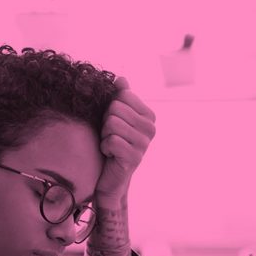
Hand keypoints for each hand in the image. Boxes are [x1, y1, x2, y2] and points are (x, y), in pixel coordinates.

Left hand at [96, 77, 155, 201]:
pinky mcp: (135, 157)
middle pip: (115, 108)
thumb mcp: (115, 118)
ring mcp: (144, 144)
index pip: (122, 96)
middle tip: (111, 136)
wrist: (110, 177)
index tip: (114, 124)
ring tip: (111, 145)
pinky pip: (111, 141)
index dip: (110, 108)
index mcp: (148, 116)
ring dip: (104, 135)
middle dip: (105, 123)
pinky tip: (110, 155)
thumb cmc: (112, 144)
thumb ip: (120, 98)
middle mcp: (151, 128)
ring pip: (112, 124)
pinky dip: (105, 148)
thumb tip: (121, 79)